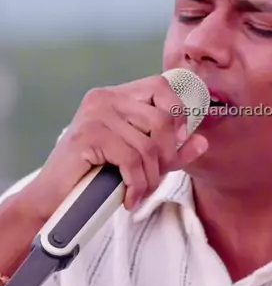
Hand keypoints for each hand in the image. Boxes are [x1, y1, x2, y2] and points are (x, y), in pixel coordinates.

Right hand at [24, 75, 208, 218]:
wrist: (55, 200)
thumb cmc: (96, 177)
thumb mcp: (141, 161)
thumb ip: (171, 151)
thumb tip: (202, 141)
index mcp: (118, 95)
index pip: (162, 85)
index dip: (178, 113)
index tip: (176, 142)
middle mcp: (105, 98)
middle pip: (162, 118)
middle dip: (167, 155)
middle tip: (155, 177)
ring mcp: (95, 115)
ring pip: (148, 145)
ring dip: (151, 177)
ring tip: (140, 191)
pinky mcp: (87, 136)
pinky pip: (131, 160)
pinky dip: (136, 184)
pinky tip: (129, 198)